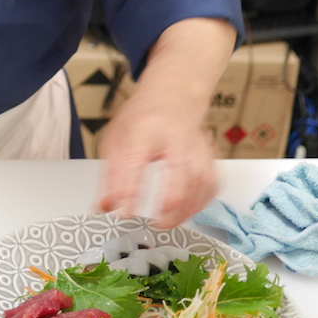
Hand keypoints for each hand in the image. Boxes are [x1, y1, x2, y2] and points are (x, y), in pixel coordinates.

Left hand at [96, 88, 217, 228]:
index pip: (136, 160)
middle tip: (155, 223)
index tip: (125, 213)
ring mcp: (196, 144)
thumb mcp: (116, 138)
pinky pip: (212, 183)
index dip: (130, 191)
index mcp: (144, 128)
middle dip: (170, 203)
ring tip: (168, 222)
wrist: (172, 94)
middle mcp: (174, 134)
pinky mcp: (209, 154)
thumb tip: (105, 206)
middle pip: (180, 172)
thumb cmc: (142, 117)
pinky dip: (202, 202)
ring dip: (187, 209)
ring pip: (201, 181)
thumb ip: (110, 175)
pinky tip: (188, 211)